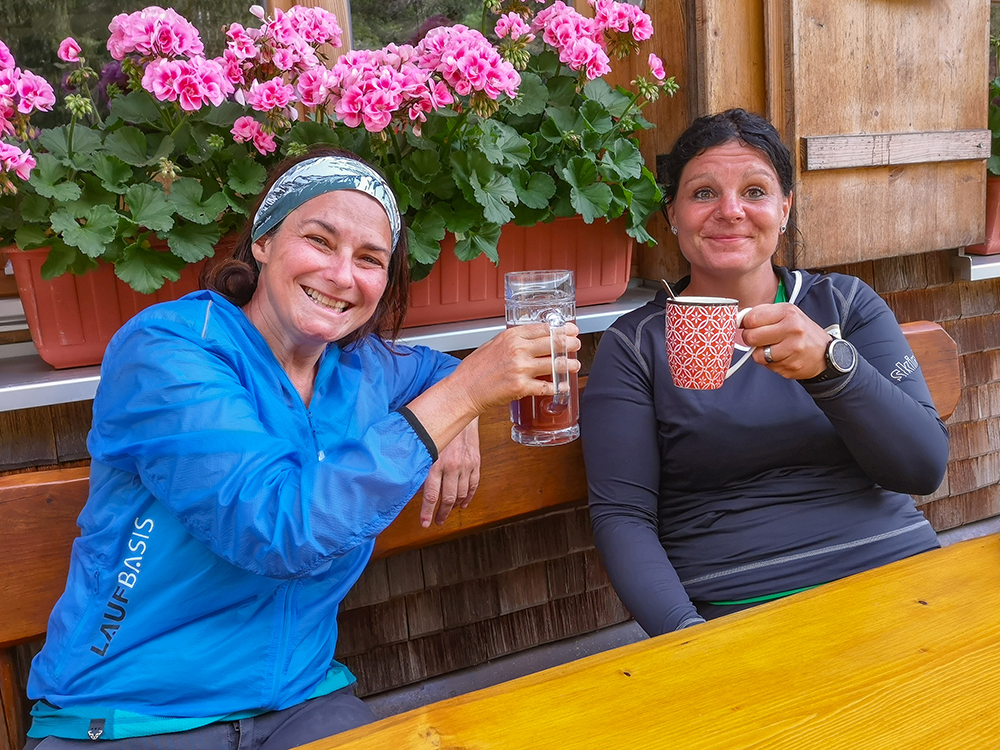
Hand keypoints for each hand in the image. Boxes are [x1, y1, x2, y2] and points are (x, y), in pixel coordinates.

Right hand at [403, 322, 580, 456]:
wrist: (464, 389)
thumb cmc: (475, 369)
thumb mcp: (493, 344)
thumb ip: (513, 340)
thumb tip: (531, 339)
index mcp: (511, 336)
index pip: (543, 328)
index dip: (561, 329)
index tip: (570, 330)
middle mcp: (518, 349)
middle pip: (553, 343)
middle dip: (569, 343)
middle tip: (576, 344)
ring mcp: (520, 368)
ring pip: (554, 364)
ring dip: (567, 364)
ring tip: (574, 364)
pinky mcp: (521, 387)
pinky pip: (546, 386)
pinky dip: (558, 387)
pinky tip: (563, 386)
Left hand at [420, 418, 480, 527]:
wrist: (461, 408)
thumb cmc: (437, 422)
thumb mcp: (424, 443)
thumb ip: (419, 461)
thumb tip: (410, 479)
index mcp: (435, 462)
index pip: (431, 494)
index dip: (427, 511)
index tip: (424, 523)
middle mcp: (452, 466)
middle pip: (447, 498)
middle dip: (441, 513)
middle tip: (437, 522)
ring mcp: (466, 465)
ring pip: (461, 494)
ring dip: (454, 506)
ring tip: (447, 514)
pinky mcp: (475, 462)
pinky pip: (474, 484)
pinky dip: (469, 496)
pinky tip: (463, 503)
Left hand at [740, 303, 831, 379]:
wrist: (825, 353)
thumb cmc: (802, 332)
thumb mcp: (787, 314)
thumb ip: (763, 314)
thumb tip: (739, 319)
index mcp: (788, 312)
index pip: (751, 318)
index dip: (745, 324)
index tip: (747, 326)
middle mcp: (792, 329)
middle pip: (751, 337)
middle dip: (750, 339)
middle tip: (759, 339)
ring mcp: (792, 349)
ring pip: (757, 355)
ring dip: (761, 353)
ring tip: (773, 348)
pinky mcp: (791, 366)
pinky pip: (768, 366)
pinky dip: (770, 363)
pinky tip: (781, 357)